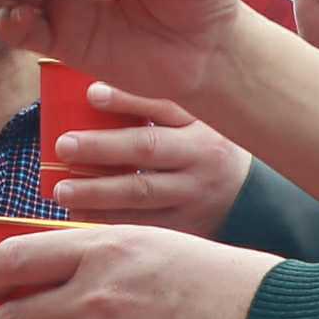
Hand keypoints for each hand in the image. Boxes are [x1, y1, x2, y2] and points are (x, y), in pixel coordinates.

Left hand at [50, 90, 251, 236]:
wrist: (255, 200)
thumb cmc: (208, 152)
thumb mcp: (196, 123)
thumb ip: (156, 109)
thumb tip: (92, 91)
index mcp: (200, 124)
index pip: (164, 105)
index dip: (128, 99)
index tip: (92, 94)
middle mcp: (200, 158)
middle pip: (148, 148)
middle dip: (103, 147)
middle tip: (64, 146)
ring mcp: (194, 195)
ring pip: (142, 193)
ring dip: (98, 193)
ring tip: (63, 191)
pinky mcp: (187, 227)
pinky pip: (144, 226)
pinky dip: (108, 222)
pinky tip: (78, 218)